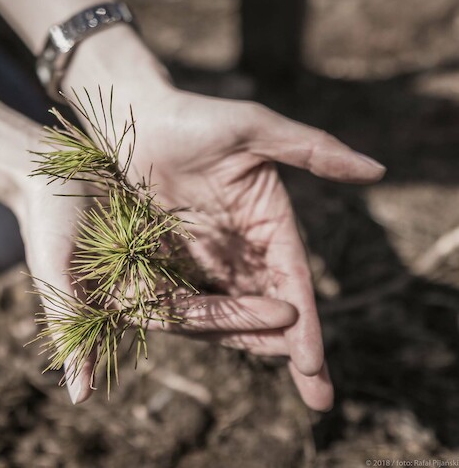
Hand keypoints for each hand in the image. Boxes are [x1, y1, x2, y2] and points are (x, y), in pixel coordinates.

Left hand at [100, 86, 384, 410]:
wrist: (136, 119)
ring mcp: (208, 255)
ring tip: (282, 385)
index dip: (307, 321)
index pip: (293, 280)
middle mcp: (243, 245)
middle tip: (319, 395)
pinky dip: (209, 328)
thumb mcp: (255, 128)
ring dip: (256, 347)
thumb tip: (377, 171)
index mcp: (269, 221)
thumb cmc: (196, 118)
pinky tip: (222, 354)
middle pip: (271, 306)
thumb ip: (312, 149)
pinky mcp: (172, 257)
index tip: (313, 361)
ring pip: (235, 311)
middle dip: (295, 350)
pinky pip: (190, 299)